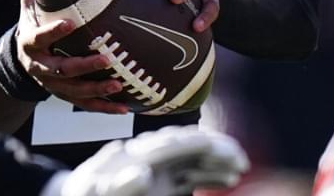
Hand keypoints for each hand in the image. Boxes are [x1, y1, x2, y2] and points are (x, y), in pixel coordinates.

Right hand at [16, 0, 128, 113]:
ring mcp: (53, 85)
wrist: (20, 62)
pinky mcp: (65, 96)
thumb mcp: (27, 5)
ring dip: (97, 89)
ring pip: (75, 91)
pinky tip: (125, 107)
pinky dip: (104, 107)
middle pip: (62, 70)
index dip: (53, 32)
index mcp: (30, 42)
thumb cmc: (31, 25)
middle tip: (107, 58)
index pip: (40, 37)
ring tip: (120, 84)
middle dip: (84, 66)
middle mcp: (40, 67)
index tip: (69, 23)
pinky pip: (86, 105)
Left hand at [45, 126, 247, 195]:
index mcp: (131, 155)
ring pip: (193, 159)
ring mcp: (156, 170)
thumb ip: (117, 187)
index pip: (170, 144)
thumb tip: (142, 171)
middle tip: (240, 159)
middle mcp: (147, 157)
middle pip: (186, 145)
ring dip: (217, 161)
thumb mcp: (93, 194)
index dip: (196, 145)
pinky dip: (209, 176)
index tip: (220, 150)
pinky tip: (227, 179)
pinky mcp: (161, 184)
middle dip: (215, 149)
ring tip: (240, 168)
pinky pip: (190, 175)